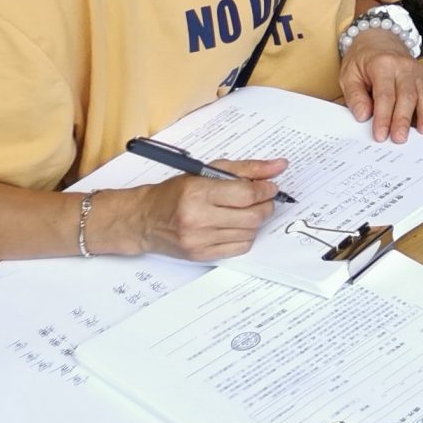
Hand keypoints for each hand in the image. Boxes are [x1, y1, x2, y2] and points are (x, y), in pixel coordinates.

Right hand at [105, 161, 286, 259]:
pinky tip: (236, 225)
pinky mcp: (201, 256)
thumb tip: (279, 166)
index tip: (270, 186)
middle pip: (252, 216)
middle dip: (266, 205)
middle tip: (263, 198)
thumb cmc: (174, 193)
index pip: (247, 194)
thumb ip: (246, 168)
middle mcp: (198, 219)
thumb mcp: (207, 171)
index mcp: (198, 193)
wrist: (143, 220)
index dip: (266, 189)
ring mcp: (199, 240)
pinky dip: (246, 235)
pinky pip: (239, 248)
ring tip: (247, 210)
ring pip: (249, 233)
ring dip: (256, 220)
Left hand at [339, 29, 422, 142]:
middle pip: (407, 96)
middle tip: (400, 138)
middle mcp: (403, 67)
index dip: (383, 117)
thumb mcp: (349, 74)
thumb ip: (355, 96)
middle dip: (404, 119)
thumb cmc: (363, 59)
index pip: (385, 95)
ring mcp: (417, 72)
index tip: (380, 134)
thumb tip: (363, 115)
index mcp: (382, 65)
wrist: (378, 38)